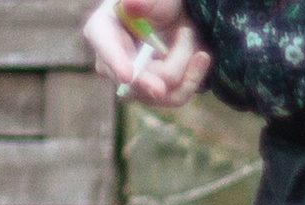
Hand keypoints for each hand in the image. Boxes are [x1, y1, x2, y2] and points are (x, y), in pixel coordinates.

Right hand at [85, 0, 210, 109]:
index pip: (104, 46)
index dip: (115, 61)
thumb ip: (144, 2)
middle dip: (167, 70)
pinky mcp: (157, 91)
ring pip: (162, 92)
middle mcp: (114, 62)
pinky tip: (201, 56)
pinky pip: (176, 95)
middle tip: (195, 55)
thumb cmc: (158, 2)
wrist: (175, 16)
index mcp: (103, 30)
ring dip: (184, 64)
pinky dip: (193, 76)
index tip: (127, 75)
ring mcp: (135, 81)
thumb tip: (129, 5)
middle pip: (136, 80)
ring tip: (189, 34)